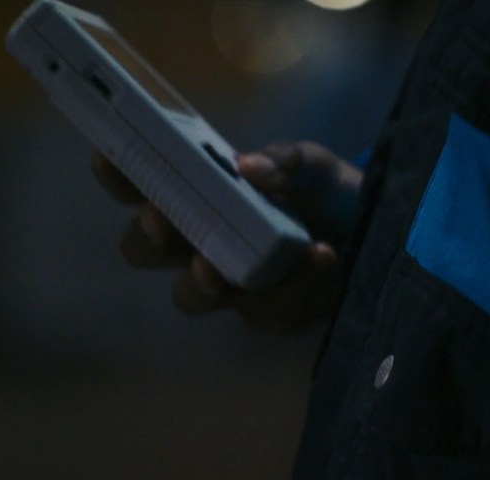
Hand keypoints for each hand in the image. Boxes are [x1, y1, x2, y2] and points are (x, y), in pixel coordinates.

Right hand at [90, 142, 361, 331]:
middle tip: (161, 219)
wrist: (381, 235)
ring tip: (217, 264)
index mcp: (200, 197)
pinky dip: (294, 284)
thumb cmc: (330, 194)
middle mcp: (202, 243)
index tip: (108, 155)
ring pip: (192, 297)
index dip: (119, 174)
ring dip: (201, 280)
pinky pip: (267, 311)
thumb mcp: (314, 166)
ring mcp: (233, 285)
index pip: (142, 186)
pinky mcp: (272, 315)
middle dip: (148, 237)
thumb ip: (285, 161)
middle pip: (145, 250)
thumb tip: (248, 167)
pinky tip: (320, 256)